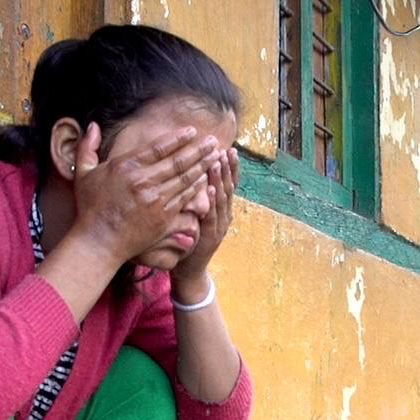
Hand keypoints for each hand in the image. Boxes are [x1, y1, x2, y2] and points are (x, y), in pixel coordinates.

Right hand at [69, 123, 219, 265]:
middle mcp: (143, 181)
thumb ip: (87, 147)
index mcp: (126, 167)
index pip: (158, 147)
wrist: (99, 242)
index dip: (178, 138)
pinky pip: (185, 198)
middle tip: (212, 141)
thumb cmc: (91, 208)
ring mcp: (155, 200)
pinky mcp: (164, 217)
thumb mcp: (83, 174)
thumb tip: (92, 124)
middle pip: (177, 161)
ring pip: (185, 178)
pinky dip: (197, 187)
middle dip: (198, 150)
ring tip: (216, 156)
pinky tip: (207, 179)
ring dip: (203, 166)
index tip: (192, 131)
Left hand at [172, 148, 235, 293]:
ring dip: (220, 180)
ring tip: (217, 162)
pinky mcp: (211, 237)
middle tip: (226, 149)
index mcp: (221, 209)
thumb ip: (197, 197)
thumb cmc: (189, 239)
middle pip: (228, 188)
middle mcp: (224, 215)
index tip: (228, 149)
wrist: (190, 270)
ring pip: (222, 199)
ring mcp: (219, 226)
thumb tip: (193, 172)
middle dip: (227, 168)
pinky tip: (212, 190)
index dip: (230, 167)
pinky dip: (213, 202)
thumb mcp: (195, 214)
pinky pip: (212, 217)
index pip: (228, 184)